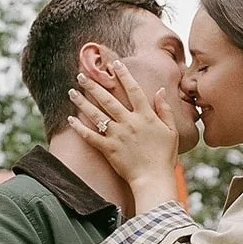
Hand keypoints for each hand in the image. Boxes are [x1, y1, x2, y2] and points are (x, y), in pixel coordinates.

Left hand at [68, 62, 179, 197]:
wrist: (154, 179)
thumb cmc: (165, 156)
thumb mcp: (171, 131)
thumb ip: (165, 110)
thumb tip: (160, 91)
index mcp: (145, 116)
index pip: (133, 90)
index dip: (124, 75)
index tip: (114, 64)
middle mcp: (129, 122)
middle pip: (108, 99)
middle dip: (94, 85)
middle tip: (81, 75)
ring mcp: (117, 135)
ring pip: (96, 115)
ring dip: (83, 102)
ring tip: (72, 92)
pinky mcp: (109, 149)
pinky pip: (91, 137)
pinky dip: (80, 128)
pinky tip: (71, 119)